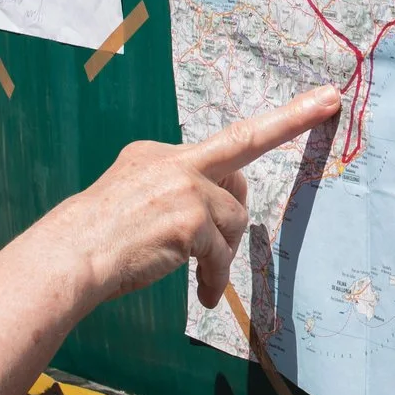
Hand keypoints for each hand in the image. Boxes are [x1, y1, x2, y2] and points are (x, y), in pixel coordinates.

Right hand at [30, 86, 342, 311]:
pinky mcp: (190, 220)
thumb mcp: (132, 195)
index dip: (286, 120)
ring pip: (232, 222)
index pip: (231, 138)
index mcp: (158, 154)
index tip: (327, 99)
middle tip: (270, 168)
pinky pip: (220, 255)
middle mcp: (175, 162)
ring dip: (219, 256)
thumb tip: (228, 204)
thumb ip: (178, 190)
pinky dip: (213, 278)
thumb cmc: (97, 240)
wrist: (68, 258)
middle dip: (261, 172)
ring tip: (199, 277)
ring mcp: (184, 188)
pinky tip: (202, 295)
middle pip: (242, 162)